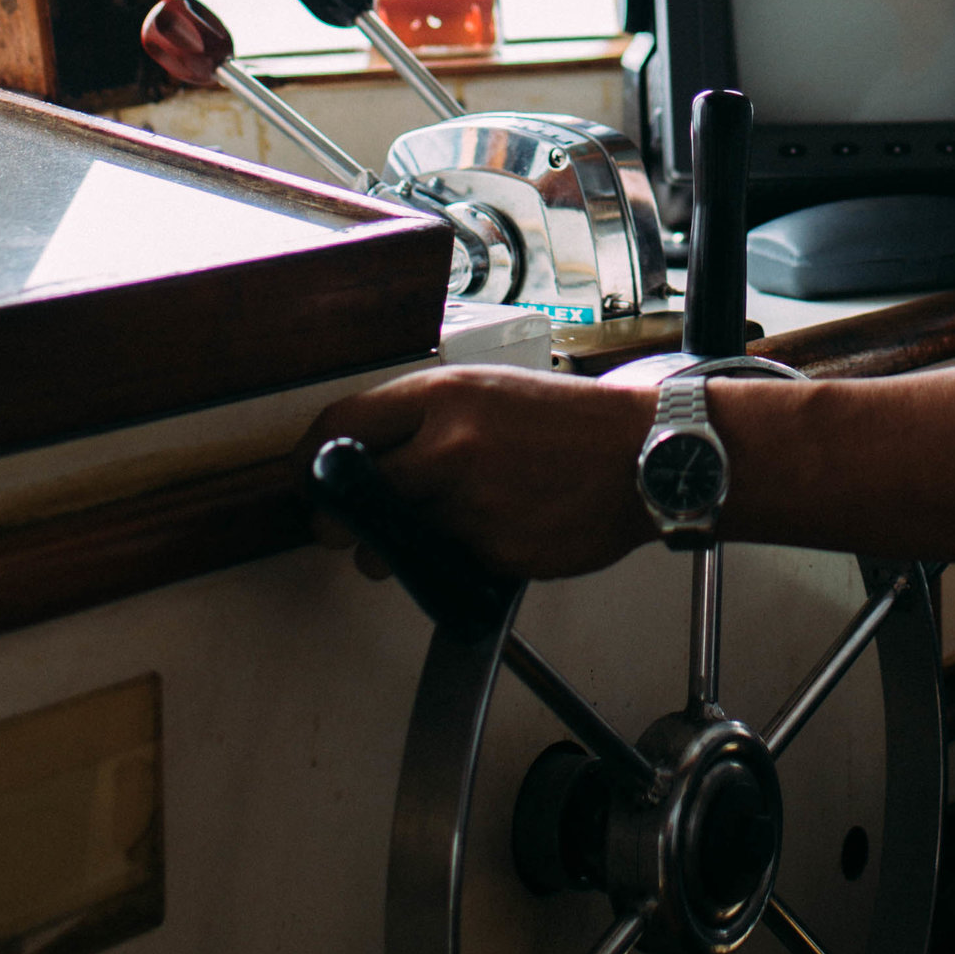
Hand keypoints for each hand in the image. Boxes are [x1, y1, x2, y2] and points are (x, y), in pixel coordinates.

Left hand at [305, 368, 657, 583]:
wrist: (644, 456)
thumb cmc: (570, 422)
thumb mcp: (487, 390)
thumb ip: (422, 420)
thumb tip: (360, 457)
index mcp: (442, 396)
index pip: (340, 427)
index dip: (312, 460)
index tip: (309, 476)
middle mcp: (449, 448)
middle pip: (355, 495)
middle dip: (336, 519)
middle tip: (336, 524)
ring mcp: (472, 504)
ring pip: (396, 542)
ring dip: (395, 548)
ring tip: (429, 529)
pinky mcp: (495, 551)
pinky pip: (450, 563)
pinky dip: (457, 558)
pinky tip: (491, 531)